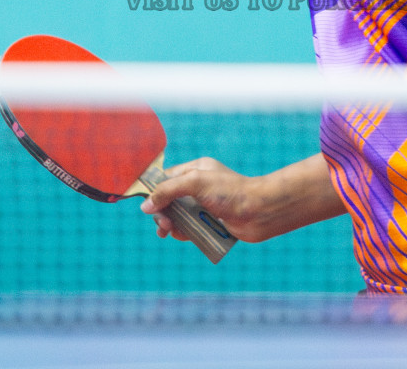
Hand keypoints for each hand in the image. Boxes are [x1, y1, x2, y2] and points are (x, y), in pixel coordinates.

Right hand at [139, 157, 278, 243]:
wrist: (260, 212)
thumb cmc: (231, 192)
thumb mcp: (196, 183)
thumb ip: (168, 191)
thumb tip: (146, 205)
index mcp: (196, 170)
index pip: (166, 178)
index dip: (155, 192)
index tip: (148, 206)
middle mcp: (199, 187)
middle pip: (169, 200)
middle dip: (162, 212)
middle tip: (164, 224)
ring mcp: (204, 205)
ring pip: (178, 216)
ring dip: (170, 224)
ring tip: (169, 231)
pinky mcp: (210, 222)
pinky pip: (190, 228)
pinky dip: (183, 232)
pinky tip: (182, 236)